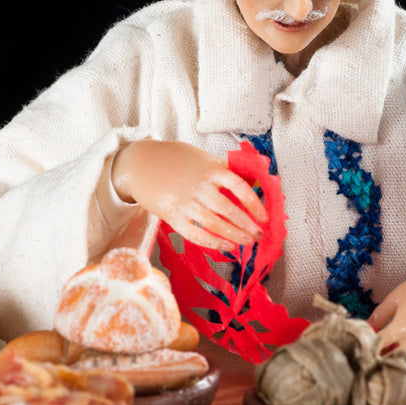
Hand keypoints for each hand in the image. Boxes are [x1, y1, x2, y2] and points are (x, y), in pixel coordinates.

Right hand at [110, 140, 265, 250]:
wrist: (141, 163)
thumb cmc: (177, 160)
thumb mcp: (203, 158)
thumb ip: (226, 169)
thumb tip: (254, 183)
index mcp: (211, 168)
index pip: (239, 186)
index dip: (255, 203)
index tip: (264, 216)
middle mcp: (199, 185)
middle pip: (228, 209)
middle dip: (247, 225)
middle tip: (259, 235)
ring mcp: (185, 201)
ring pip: (214, 223)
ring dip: (234, 235)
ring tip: (247, 242)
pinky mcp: (172, 214)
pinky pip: (195, 233)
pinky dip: (213, 242)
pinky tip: (226, 246)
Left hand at [368, 272, 405, 383]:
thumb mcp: (401, 294)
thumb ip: (380, 313)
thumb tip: (363, 329)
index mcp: (403, 329)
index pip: (372, 351)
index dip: (359, 353)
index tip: (351, 351)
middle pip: (386, 372)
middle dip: (372, 370)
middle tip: (361, 367)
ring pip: (403, 382)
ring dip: (391, 378)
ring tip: (380, 372)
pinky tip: (400, 372)